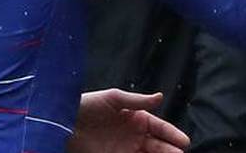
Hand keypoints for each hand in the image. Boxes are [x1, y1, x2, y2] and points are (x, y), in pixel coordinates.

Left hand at [67, 89, 189, 152]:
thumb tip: (161, 97)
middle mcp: (133, 135)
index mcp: (136, 118)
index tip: (184, 142)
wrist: (62, 123)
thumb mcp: (113, 98)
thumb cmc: (88, 106)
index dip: (172, 134)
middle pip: (157, 145)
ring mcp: (124, 149)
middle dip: (169, 150)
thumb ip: (137, 100)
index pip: (159, 127)